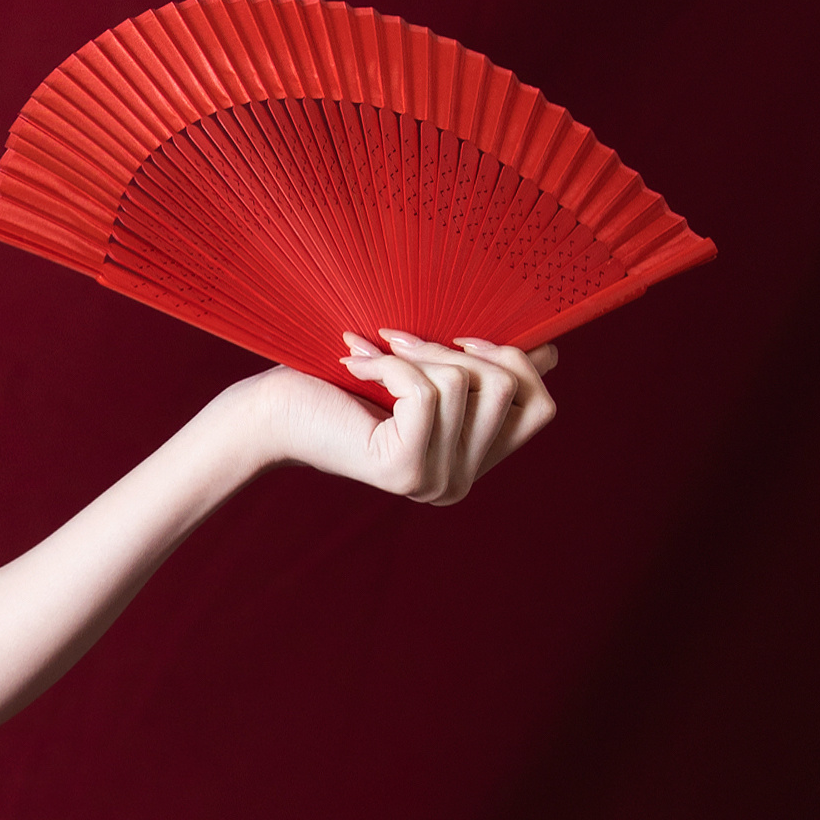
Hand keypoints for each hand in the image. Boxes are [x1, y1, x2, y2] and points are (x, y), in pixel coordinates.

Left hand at [246, 329, 559, 502]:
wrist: (269, 412)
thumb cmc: (339, 385)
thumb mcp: (423, 373)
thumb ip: (479, 371)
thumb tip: (549, 351)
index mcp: (470, 464)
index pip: (539, 409)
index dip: (523, 361)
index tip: (468, 336)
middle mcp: (460, 484)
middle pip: (511, 389)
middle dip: (463, 349)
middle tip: (404, 339)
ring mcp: (436, 483)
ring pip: (468, 383)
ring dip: (419, 352)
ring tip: (377, 349)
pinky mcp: (405, 468)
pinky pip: (428, 390)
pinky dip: (393, 364)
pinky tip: (356, 364)